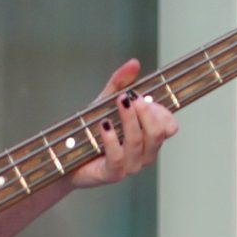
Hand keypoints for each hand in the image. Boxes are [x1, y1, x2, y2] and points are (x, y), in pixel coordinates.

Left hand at [74, 60, 178, 186]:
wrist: (67, 158)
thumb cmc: (91, 132)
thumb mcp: (105, 103)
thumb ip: (120, 84)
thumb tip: (134, 63)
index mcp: (148, 138)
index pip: (169, 128)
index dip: (164, 114)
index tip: (145, 98)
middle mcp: (144, 153)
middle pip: (157, 134)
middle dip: (147, 113)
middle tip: (133, 97)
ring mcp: (130, 166)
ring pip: (138, 143)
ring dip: (129, 120)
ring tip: (120, 102)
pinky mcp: (112, 174)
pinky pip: (117, 157)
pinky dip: (111, 139)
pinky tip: (105, 124)